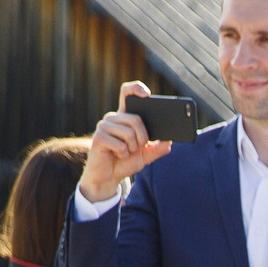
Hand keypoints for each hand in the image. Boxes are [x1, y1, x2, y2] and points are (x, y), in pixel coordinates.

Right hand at [82, 82, 172, 202]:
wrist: (108, 177)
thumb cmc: (125, 162)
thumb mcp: (145, 156)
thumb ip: (157, 149)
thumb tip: (169, 142)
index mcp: (124, 117)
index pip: (127, 93)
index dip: (136, 88)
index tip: (147, 94)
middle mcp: (113, 118)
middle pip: (136, 119)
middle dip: (143, 137)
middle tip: (138, 147)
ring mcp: (104, 126)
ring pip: (129, 132)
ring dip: (132, 148)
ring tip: (125, 152)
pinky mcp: (98, 137)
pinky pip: (120, 144)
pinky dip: (123, 154)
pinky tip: (117, 156)